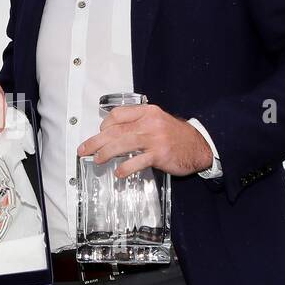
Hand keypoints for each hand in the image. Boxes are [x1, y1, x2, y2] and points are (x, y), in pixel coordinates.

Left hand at [77, 104, 212, 177]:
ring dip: (106, 153)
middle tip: (84, 150)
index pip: (117, 115)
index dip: (104, 126)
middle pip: (115, 130)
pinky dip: (125, 168)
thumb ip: (137, 123)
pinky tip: (119, 172)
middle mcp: (149, 123)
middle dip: (96, 141)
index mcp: (147, 112)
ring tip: (97, 160)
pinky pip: (136, 161)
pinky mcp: (159, 154)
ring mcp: (154, 138)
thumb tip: (113, 133)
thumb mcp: (157, 121)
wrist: (199, 145)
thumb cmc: (176, 135)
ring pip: (122, 144)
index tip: (100, 134)